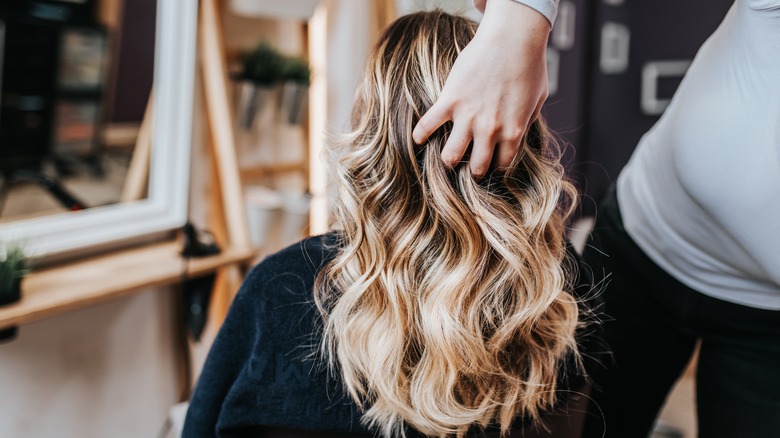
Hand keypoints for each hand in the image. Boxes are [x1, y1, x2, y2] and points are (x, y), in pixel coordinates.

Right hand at [412, 0, 550, 177]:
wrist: (513, 37)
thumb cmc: (530, 64)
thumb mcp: (538, 98)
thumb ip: (527, 121)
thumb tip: (519, 134)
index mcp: (513, 131)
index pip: (502, 164)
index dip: (496, 166)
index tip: (491, 162)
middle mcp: (490, 130)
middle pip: (476, 167)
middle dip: (473, 169)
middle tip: (469, 164)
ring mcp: (468, 116)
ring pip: (450, 155)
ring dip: (449, 159)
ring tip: (448, 156)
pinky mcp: (449, 100)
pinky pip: (428, 125)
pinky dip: (420, 135)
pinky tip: (418, 139)